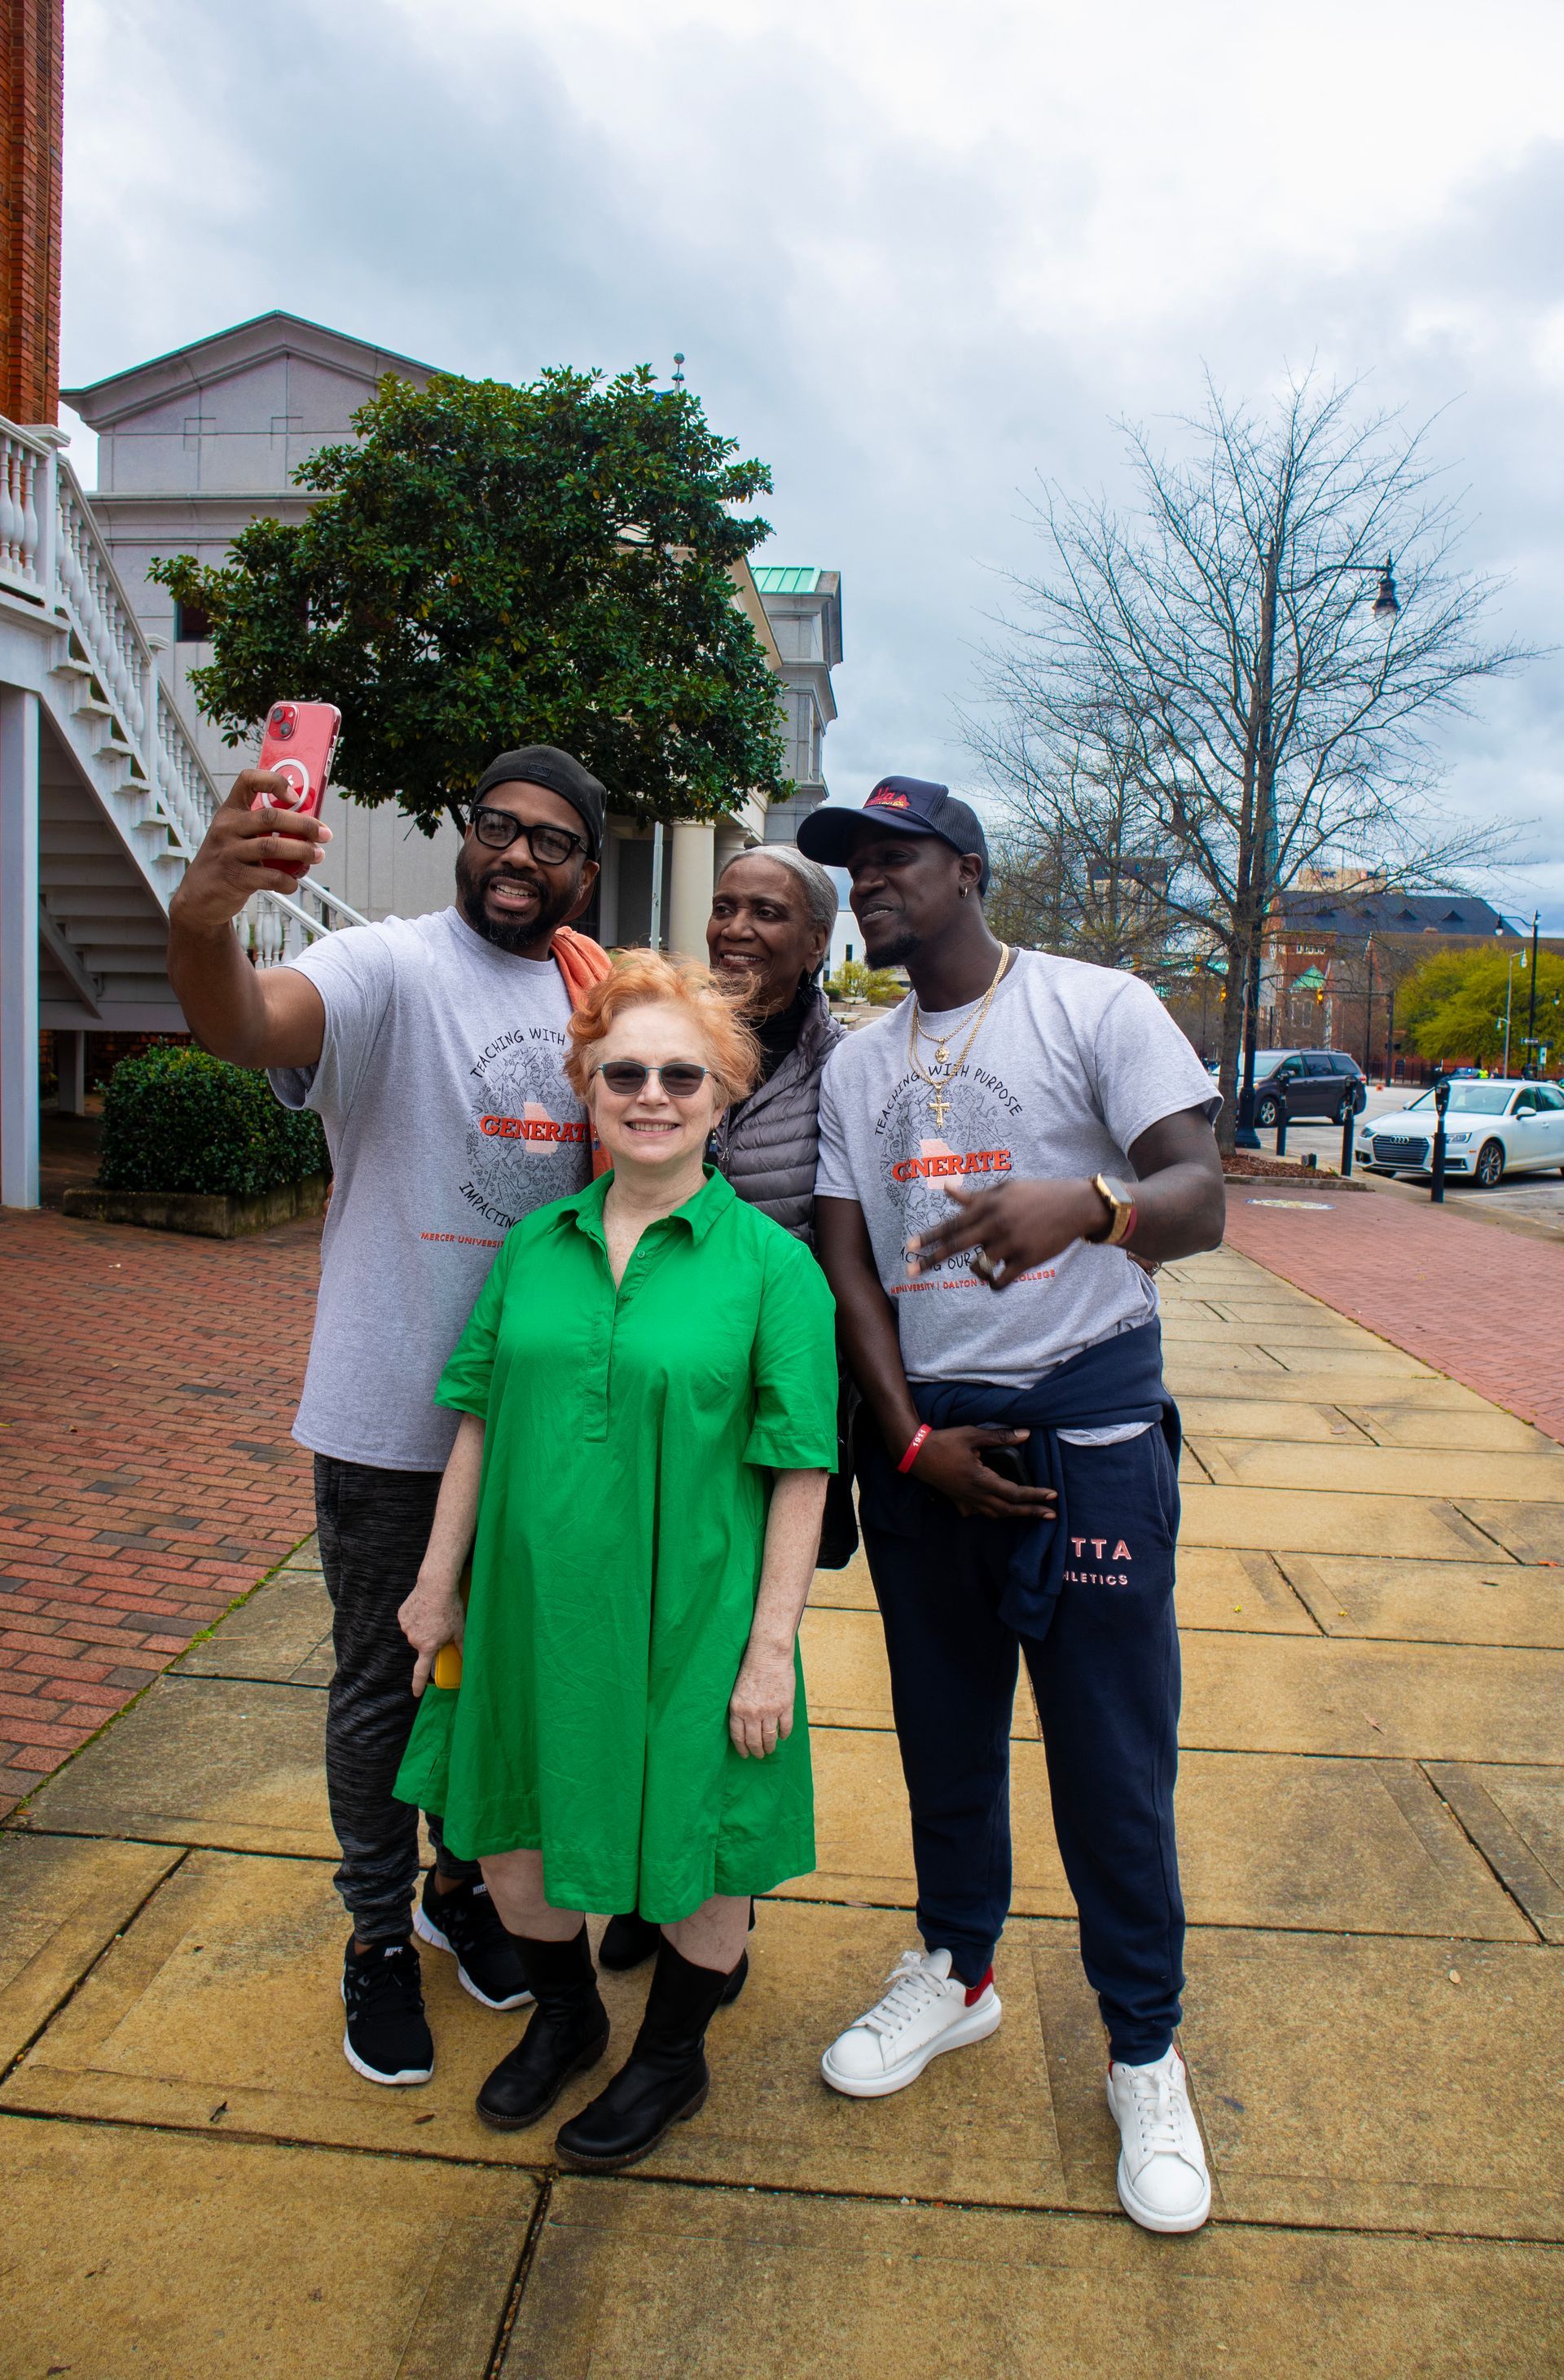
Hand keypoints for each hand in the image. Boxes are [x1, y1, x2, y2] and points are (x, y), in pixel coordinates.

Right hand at [168, 768, 332, 933]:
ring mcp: (228, 852)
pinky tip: (293, 883)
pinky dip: (287, 881)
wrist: (199, 896)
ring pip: (272, 846)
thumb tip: (310, 830)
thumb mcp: (236, 837)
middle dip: (304, 825)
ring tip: (317, 856)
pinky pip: (268, 877)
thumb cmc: (228, 862)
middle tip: (325, 835)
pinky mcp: (233, 877)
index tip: (294, 796)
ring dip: (301, 851)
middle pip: (271, 817)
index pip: (248, 780)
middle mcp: (227, 827)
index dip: (274, 781)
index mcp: (230, 811)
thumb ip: (263, 830)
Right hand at [397, 1574, 465, 1698]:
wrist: (436, 1586)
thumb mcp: (460, 1630)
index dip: (418, 1684)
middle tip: (439, 1627)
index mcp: (428, 1646)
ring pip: (414, 1633)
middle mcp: (414, 1640)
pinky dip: (416, 1617)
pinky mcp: (402, 1615)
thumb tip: (466, 1660)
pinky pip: (409, 1621)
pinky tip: (424, 1609)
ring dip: (422, 1628)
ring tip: (432, 1615)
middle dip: (429, 1640)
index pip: (420, 1671)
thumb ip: (461, 1647)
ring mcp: (406, 1627)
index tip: (416, 1694)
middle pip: (421, 1646)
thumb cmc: (450, 1608)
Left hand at [729, 1638, 795, 1757]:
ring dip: (770, 1747)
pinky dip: (784, 1734)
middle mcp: (752, 1713)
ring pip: (769, 1737)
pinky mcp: (785, 1706)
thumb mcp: (737, 1691)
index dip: (742, 1749)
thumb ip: (740, 1709)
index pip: (738, 1737)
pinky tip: (783, 1737)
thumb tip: (743, 1727)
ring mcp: (770, 1710)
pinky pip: (785, 1727)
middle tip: (759, 1755)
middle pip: (754, 1741)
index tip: (745, 1755)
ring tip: (770, 1750)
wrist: (768, 1654)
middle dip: (757, 1751)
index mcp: (737, 1709)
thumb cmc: (750, 1669)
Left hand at [907, 1177, 1105, 1291]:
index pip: (952, 1224)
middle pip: (956, 1246)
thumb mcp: (1005, 1189)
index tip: (910, 1247)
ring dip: (976, 1271)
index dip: (929, 1236)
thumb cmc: (1036, 1195)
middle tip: (911, 1273)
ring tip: (985, 1266)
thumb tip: (946, 1189)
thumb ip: (976, 1195)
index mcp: (989, 1205)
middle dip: (930, 1260)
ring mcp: (1011, 1243)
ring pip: (979, 1266)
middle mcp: (996, 1224)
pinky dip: (994, 1283)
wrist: (1075, 1205)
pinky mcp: (1027, 1259)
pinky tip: (995, 1280)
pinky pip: (1000, 1280)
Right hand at [910, 1425, 1057, 1519]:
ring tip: (1029, 1513)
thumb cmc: (944, 1442)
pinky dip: (991, 1513)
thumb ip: (1000, 1436)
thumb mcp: (972, 1435)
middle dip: (1031, 1512)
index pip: (1014, 1493)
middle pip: (1008, 1510)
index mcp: (981, 1479)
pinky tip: (995, 1509)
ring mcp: (965, 1500)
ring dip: (1014, 1515)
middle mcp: (975, 1495)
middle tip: (1050, 1515)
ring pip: (995, 1514)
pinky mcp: (958, 1500)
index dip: (1035, 1495)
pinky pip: (978, 1512)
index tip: (1053, 1495)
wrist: (915, 1454)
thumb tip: (1026, 1434)